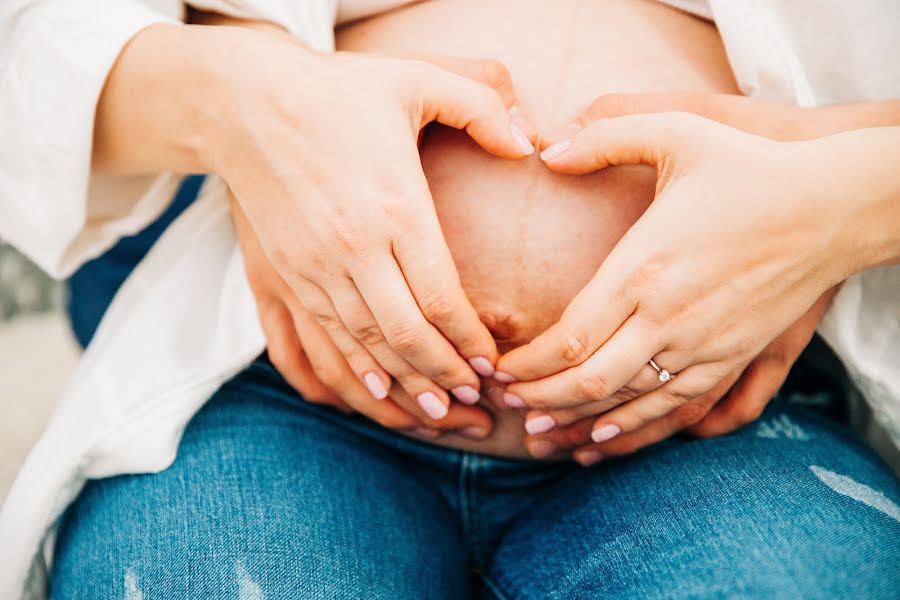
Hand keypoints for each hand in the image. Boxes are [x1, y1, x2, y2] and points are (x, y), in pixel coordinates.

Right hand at [212, 29, 535, 421]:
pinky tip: (370, 394)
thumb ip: (482, 105)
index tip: (494, 365)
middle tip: (477, 405)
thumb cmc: (335, 91)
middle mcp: (353, 250)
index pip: (441, 299)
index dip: (471, 341)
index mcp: (394, 208)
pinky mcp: (281, 277)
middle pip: (407, 337)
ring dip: (402, 388)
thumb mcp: (415, 79)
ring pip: (363, 349)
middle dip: (445, 378)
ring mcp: (312, 269)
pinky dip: (347, 375)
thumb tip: (530, 143)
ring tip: (436, 417)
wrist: (242, 103)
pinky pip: (316, 344)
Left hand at [496, 111, 865, 444]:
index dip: (527, 365)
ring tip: (539, 437)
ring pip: (628, 405)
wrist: (832, 207)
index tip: (497, 370)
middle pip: (590, 382)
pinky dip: (634, 431)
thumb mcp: (678, 131)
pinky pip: (676, 410)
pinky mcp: (732, 358)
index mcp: (645, 268)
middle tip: (504, 407)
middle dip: (540, 401)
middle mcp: (670, 317)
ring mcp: (704, 345)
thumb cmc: (750, 168)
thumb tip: (546, 150)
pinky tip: (603, 440)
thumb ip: (606, 136)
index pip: (570, 338)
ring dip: (576, 424)